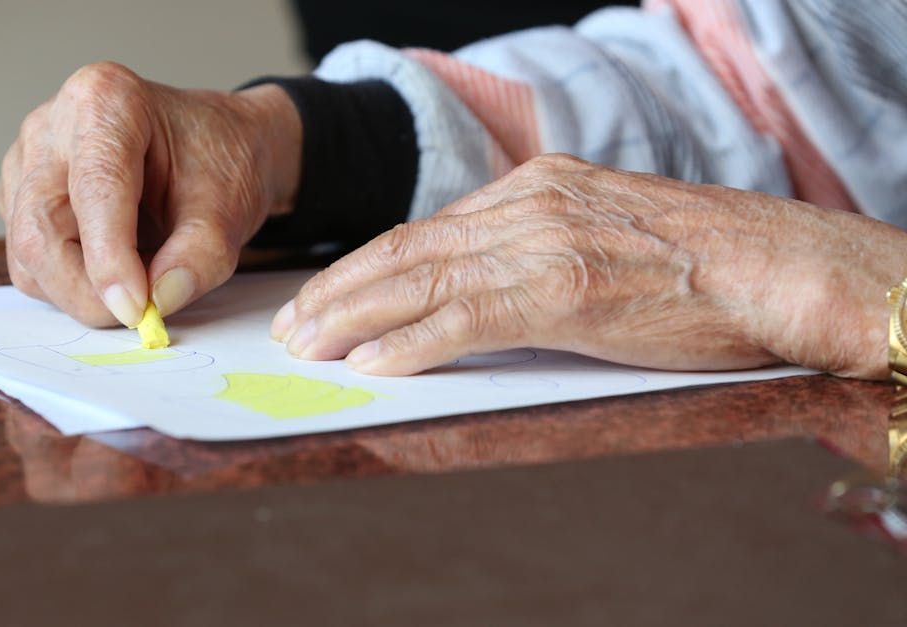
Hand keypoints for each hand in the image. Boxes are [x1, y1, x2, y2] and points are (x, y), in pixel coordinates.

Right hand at [0, 63, 299, 326]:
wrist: (215, 146)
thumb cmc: (219, 161)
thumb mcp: (229, 209)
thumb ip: (199, 258)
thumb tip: (158, 302)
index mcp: (105, 101)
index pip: (94, 190)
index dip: (110, 259)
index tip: (136, 310)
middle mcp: (51, 125)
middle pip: (39, 228)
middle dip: (85, 289)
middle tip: (139, 315)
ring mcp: (26, 160)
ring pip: (27, 253)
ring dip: (79, 290)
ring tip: (138, 277)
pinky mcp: (18, 195)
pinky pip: (29, 260)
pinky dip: (69, 282)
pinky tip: (114, 264)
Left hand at [271, 154, 906, 378]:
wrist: (779, 265)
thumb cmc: (704, 260)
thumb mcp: (605, 232)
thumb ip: (541, 245)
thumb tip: (485, 282)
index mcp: (537, 186)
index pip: (427, 230)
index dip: (366, 266)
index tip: (327, 294)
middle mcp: (530, 206)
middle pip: (407, 250)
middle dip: (340, 290)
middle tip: (292, 324)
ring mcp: (543, 245)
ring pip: (420, 282)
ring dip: (353, 317)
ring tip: (308, 345)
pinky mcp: (563, 293)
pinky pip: (463, 319)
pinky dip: (408, 343)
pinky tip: (370, 363)